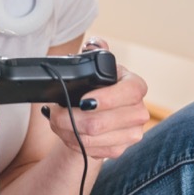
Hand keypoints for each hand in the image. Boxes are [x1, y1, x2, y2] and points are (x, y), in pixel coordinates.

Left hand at [42, 37, 149, 159]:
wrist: (98, 114)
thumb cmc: (97, 87)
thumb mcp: (96, 67)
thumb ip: (95, 50)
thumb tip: (94, 44)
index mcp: (136, 86)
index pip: (129, 93)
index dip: (106, 98)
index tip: (82, 100)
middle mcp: (139, 112)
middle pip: (103, 122)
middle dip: (70, 118)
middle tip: (54, 111)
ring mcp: (132, 134)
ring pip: (92, 139)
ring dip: (66, 130)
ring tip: (56, 120)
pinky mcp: (119, 150)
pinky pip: (90, 150)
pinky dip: (72, 142)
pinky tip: (66, 132)